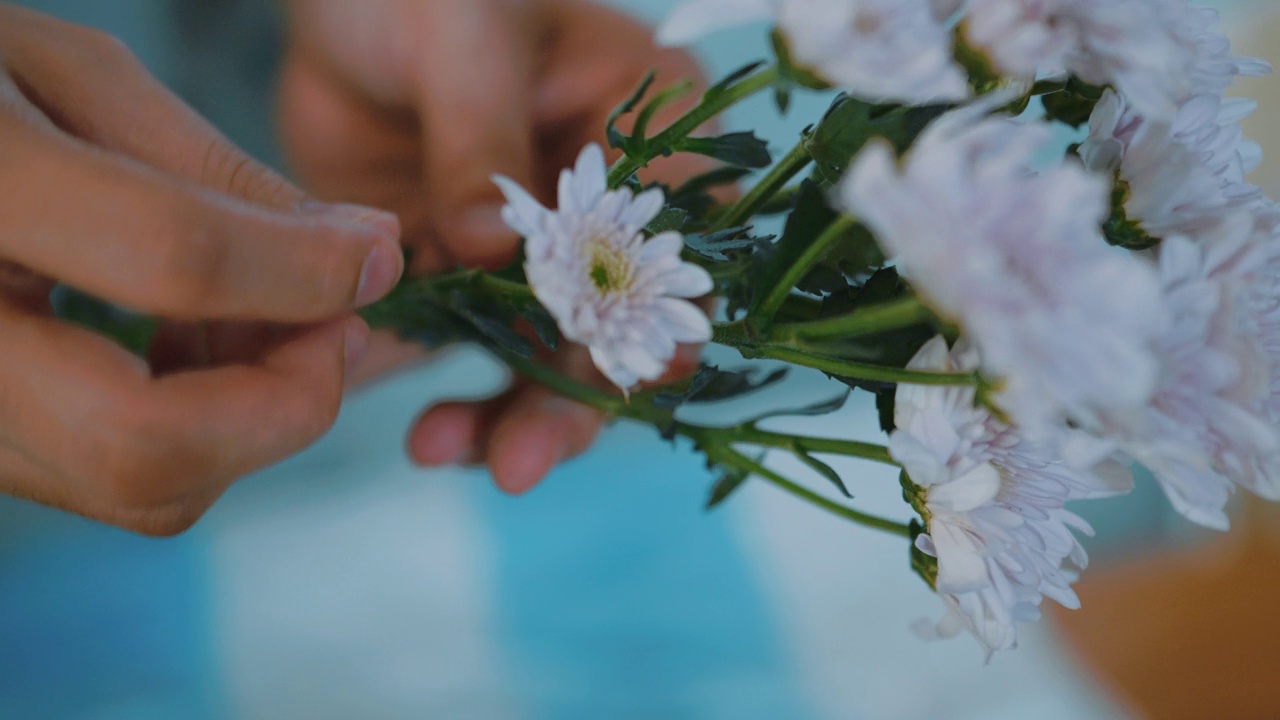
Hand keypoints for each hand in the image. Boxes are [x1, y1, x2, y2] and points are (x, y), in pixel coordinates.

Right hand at [0, 5, 403, 533]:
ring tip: (262, 321)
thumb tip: (359, 252)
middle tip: (335, 323)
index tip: (376, 258)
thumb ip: (213, 172)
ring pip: (137, 486)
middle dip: (287, 399)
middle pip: (147, 444)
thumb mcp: (67, 77)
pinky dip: (193, 433)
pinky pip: (107, 478)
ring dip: (247, 421)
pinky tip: (189, 347)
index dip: (302, 270)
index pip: (167, 258)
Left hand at [279, 0, 714, 492]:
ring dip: (509, 417)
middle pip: (618, 325)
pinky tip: (423, 431)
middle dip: (574, 400)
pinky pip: (474, 354)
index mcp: (652, 131)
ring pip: (548, 357)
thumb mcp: (463, 37)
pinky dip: (451, 397)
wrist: (344, 4)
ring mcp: (541, 253)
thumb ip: (482, 135)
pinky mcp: (472, 279)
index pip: (677, 245)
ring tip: (445, 451)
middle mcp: (610, 207)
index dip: (658, 322)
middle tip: (520, 463)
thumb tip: (490, 246)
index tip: (618, 379)